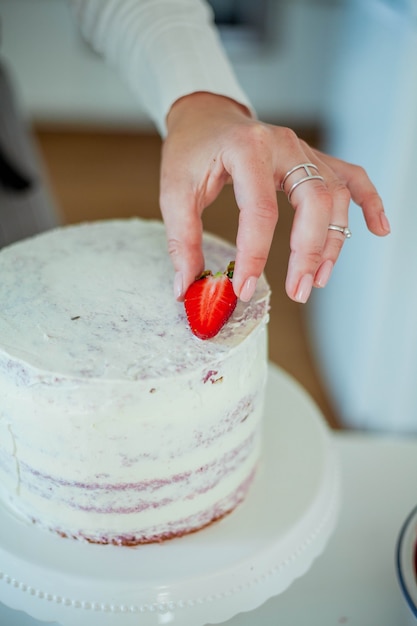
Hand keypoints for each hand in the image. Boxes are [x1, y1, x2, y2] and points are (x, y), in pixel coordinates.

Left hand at [160, 92, 389, 302]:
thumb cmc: (191, 151)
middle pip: (315, 201)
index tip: (244, 289)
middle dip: (309, 252)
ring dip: (334, 241)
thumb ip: (182, 240)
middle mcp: (283, 146)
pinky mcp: (312, 159)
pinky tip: (379, 229)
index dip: (254, 255)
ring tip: (319, 279)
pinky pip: (351, 177)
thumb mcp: (175, 192)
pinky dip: (369, 203)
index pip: (260, 210)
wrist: (205, 116)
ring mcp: (303, 151)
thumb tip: (187, 286)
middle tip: (298, 291)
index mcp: (247, 149)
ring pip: (336, 195)